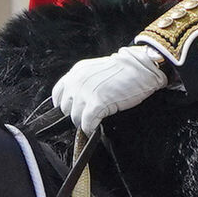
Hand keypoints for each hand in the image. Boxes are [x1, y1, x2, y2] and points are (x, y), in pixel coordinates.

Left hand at [51, 45, 166, 133]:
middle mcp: (77, 82)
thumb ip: (84, 82)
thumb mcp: (96, 70)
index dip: (65, 105)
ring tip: (94, 122)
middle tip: (89, 117)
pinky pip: (87, 123)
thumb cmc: (124, 70)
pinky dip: (90, 128)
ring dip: (84, 123)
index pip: (57, 94)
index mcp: (76, 73)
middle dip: (76, 115)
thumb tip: (80, 99)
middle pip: (66, 109)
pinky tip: (96, 128)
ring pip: (75, 118)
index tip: (72, 110)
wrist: (140, 68)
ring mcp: (86, 93)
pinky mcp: (97, 103)